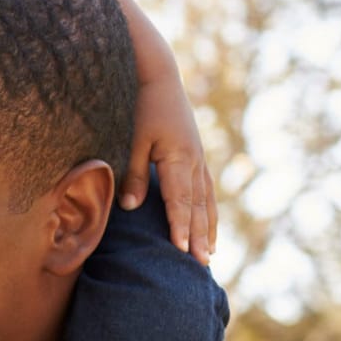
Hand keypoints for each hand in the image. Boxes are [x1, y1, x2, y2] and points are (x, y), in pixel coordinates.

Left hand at [119, 69, 216, 263]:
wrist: (159, 77)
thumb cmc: (141, 107)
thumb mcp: (132, 140)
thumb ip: (134, 174)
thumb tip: (131, 206)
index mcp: (179, 158)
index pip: (180, 201)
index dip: (181, 227)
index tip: (181, 250)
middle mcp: (195, 161)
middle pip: (198, 206)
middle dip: (200, 236)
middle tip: (202, 264)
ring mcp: (199, 158)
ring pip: (206, 200)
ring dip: (208, 227)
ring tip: (210, 252)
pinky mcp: (196, 154)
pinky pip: (205, 189)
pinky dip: (207, 209)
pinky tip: (207, 222)